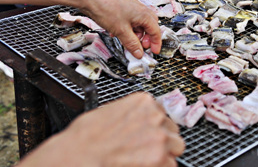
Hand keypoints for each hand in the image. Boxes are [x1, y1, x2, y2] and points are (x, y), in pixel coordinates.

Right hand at [17, 93, 184, 166]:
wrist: (77, 156)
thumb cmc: (85, 138)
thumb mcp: (111, 112)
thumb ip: (133, 116)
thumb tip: (139, 123)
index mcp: (144, 102)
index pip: (162, 114)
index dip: (156, 127)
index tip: (149, 135)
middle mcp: (156, 117)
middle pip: (172, 130)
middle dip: (162, 141)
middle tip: (145, 150)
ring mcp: (160, 137)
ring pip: (176, 147)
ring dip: (164, 155)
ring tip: (143, 160)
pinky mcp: (160, 157)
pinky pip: (170, 165)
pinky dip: (159, 166)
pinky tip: (141, 166)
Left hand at [81, 0, 161, 57]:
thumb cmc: (107, 9)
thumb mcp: (121, 31)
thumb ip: (132, 44)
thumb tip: (139, 53)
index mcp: (144, 14)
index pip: (156, 31)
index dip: (156, 43)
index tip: (154, 51)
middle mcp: (140, 9)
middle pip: (149, 26)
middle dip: (147, 38)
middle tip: (142, 47)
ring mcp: (131, 7)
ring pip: (139, 23)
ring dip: (135, 34)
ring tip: (126, 41)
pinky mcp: (123, 6)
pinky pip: (130, 19)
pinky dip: (127, 28)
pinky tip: (117, 32)